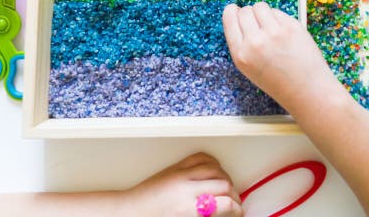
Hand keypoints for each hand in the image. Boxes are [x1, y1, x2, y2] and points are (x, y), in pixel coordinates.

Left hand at [124, 152, 241, 216]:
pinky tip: (215, 170)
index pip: (224, 203)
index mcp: (188, 208)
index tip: (239, 212)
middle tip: (235, 202)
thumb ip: (204, 216)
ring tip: (227, 187)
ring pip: (215, 168)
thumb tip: (221, 214)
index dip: (237, 209)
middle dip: (234, 194)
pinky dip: (212, 162)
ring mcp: (181, 174)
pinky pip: (201, 157)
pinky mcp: (176, 167)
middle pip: (223, 184)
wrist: (129, 212)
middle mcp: (186, 188)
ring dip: (226, 177)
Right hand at [222, 2, 345, 114]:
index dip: (232, 11)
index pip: (229, 18)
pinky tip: (283, 33)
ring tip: (270, 28)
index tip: (235, 10)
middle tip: (257, 25)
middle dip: (249, 14)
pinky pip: (277, 12)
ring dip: (263, 13)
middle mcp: (256, 42)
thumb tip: (238, 16)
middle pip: (245, 11)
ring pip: (260, 6)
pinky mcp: (292, 26)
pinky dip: (278, 18)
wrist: (306, 89)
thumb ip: (242, 44)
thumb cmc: (279, 81)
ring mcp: (275, 33)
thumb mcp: (249, 68)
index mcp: (241, 54)